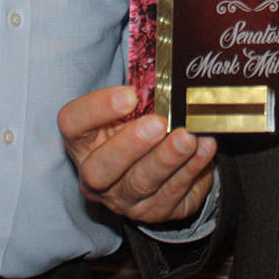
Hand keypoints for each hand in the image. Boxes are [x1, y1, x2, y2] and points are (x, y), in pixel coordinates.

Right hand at [58, 86, 216, 224]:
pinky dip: (192, 170)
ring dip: (167, 159)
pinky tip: (205, 148)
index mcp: (83, 142)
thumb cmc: (139, 126)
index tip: (129, 95)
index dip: (96, 109)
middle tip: (158, 124)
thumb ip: (139, 93)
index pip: (73, 125)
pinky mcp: (156, 212)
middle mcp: (97, 176)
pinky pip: (173, 195)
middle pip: (101, 169)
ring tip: (188, 137)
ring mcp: (125, 199)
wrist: (160, 168)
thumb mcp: (130, 110)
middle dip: (130, 146)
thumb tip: (166, 67)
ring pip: (141, 184)